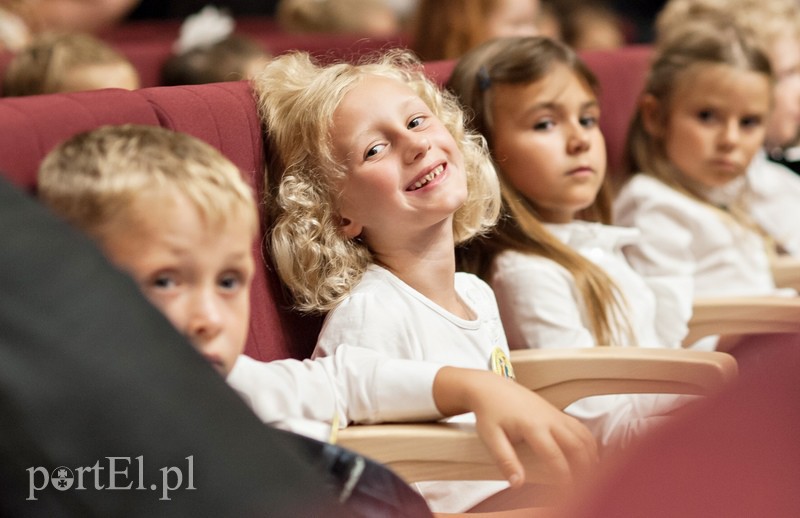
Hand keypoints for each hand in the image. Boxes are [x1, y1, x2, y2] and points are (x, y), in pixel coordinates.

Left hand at [433, 367, 597, 487]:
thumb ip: (505, 460)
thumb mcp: (490, 437)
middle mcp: (549, 419)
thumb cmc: (490, 412)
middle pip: (577, 445)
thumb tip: (517, 483)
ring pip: (583, 435)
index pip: (554, 456)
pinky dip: (589, 443)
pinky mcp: (557, 412)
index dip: (564, 476)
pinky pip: (580, 427)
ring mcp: (555, 414)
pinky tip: (589, 457)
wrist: (491, 388)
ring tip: (592, 476)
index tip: (567, 493)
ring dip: (591, 455)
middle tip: (585, 487)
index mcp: (532, 426)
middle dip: (584, 468)